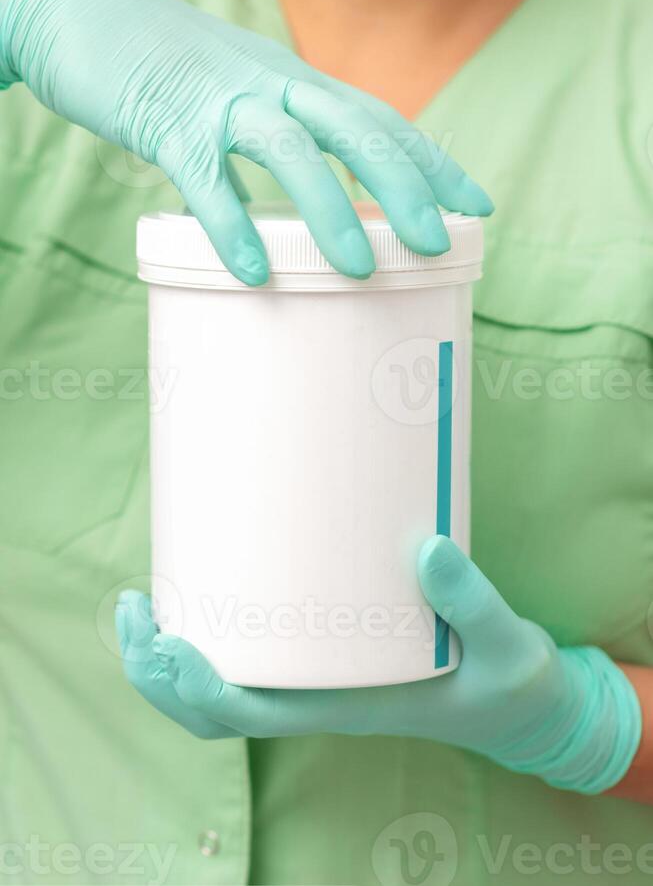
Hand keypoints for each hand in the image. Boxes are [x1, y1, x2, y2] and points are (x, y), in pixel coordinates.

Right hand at [0, 0, 491, 284]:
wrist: (79, 9)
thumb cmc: (166, 65)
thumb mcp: (239, 91)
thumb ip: (276, 134)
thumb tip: (308, 203)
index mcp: (294, 80)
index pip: (381, 118)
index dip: (432, 162)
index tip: (477, 206)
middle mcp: (270, 82)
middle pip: (356, 128)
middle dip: (404, 185)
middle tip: (438, 243)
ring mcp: (219, 98)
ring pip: (290, 149)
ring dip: (330, 210)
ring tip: (360, 271)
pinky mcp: (165, 121)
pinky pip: (206, 178)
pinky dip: (232, 226)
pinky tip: (254, 272)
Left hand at [116, 536, 640, 794]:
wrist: (519, 705)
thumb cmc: (507, 682)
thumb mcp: (501, 643)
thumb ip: (470, 599)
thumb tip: (428, 547)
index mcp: (345, 705)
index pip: (249, 714)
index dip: (196, 686)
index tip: (166, 640)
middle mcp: (317, 697)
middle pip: (210, 711)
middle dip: (156, 670)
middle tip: (132, 607)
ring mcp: (315, 682)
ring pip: (218, 693)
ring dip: (164, 658)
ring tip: (139, 604)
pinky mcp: (323, 658)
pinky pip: (247, 662)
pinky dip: (204, 639)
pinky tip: (195, 594)